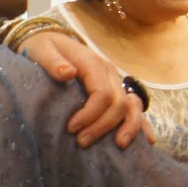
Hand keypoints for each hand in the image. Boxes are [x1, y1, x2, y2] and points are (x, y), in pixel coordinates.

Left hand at [18, 32, 151, 148]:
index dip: (90, 114)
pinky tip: (147, 141)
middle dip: (103, 126)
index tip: (71, 129)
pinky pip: (133, 107)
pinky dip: (141, 123)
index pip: (102, 93)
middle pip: (118, 103)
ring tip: (118, 146)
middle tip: (81, 142)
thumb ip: (52, 62)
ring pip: (132, 105)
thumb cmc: (42, 48)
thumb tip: (67, 73)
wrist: (49, 41)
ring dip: (128, 126)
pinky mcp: (114, 90)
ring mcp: (114, 81)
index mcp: (93, 64)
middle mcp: (109, 73)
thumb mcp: (40, 50)